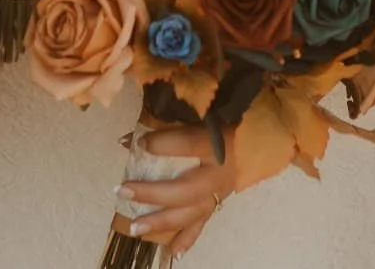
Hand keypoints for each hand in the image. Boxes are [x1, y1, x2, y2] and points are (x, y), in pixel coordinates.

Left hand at [118, 123, 240, 256]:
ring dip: (161, 222)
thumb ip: (166, 129)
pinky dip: (185, 240)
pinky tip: (171, 253)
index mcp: (216, 145)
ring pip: (188, 214)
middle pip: (183, 189)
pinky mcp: (216, 205)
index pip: (188, 144)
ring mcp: (217, 194)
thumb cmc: (221, 129)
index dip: (162, 144)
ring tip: (135, 228)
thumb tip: (129, 141)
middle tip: (123, 191)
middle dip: (151, 193)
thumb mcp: (198, 121)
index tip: (140, 142)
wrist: (252, 145)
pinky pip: (199, 225)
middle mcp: (217, 175)